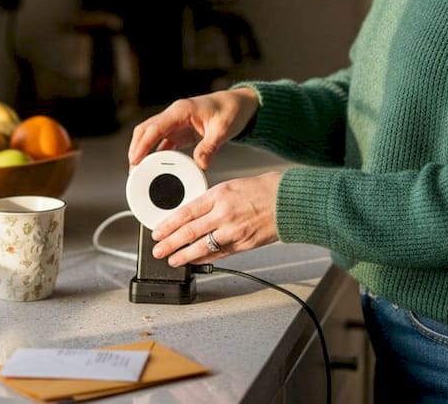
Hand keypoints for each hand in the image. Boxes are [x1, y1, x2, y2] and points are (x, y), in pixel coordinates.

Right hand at [128, 88, 259, 168]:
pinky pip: (161, 142)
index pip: (155, 127)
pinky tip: (153, 168)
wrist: (239, 104)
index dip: (143, 144)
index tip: (134, 160)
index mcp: (181, 110)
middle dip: (136, 149)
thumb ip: (210, 146)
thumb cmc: (231, 111)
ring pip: (150, 136)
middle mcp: (174, 115)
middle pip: (145, 130)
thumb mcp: (223, 129)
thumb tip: (201, 165)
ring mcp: (175, 123)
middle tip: (133, 170)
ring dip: (142, 151)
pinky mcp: (179, 131)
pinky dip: (154, 154)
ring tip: (139, 172)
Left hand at [149, 171, 282, 266]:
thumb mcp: (231, 186)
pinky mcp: (244, 244)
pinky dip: (204, 258)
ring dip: (184, 256)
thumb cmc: (264, 189)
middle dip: (169, 243)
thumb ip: (212, 201)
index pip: (186, 212)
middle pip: (189, 232)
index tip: (157, 232)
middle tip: (157, 250)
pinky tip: (195, 261)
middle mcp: (224, 214)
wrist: (289, 200)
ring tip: (172, 260)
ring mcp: (234, 231)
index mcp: (219, 195)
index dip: (168, 225)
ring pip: (202, 247)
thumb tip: (193, 215)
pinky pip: (219, 254)